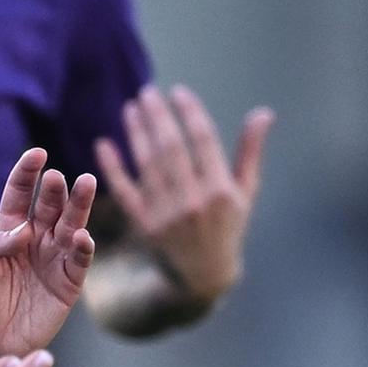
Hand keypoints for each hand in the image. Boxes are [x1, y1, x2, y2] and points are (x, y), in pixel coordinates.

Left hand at [0, 150, 100, 359]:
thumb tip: (22, 233)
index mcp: (7, 229)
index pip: (19, 193)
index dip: (28, 172)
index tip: (37, 154)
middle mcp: (35, 238)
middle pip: (50, 205)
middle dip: (56, 189)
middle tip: (59, 177)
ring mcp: (54, 258)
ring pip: (72, 224)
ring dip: (79, 205)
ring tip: (86, 184)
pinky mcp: (68, 283)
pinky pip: (80, 260)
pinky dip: (84, 247)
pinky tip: (82, 237)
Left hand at [94, 84, 270, 328]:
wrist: (204, 275)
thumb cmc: (228, 226)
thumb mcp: (246, 192)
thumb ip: (251, 151)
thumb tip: (264, 113)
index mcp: (221, 190)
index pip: (204, 140)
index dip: (189, 112)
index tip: (178, 91)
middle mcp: (193, 201)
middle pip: (171, 148)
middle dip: (158, 116)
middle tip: (147, 91)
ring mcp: (166, 215)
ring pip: (147, 165)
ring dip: (136, 133)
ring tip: (131, 108)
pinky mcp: (144, 226)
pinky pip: (124, 191)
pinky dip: (112, 168)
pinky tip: (103, 144)